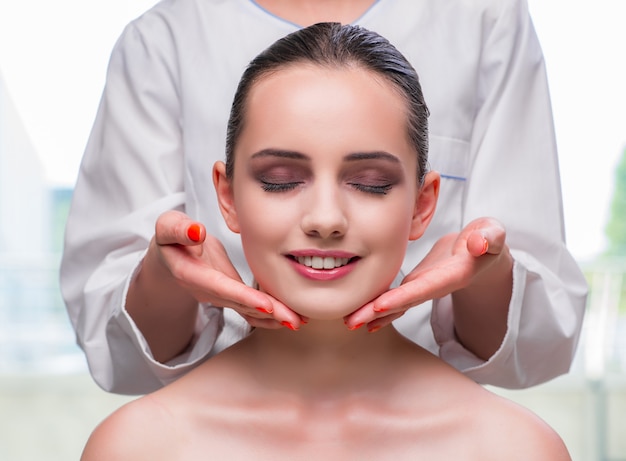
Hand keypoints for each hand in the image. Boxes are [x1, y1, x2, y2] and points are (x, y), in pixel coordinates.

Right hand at [152, 210, 303, 329]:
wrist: (169, 257)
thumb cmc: (171, 237)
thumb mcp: (168, 227)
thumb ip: (179, 229)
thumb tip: (197, 232)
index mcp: (192, 274)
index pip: (221, 287)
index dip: (243, 296)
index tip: (266, 305)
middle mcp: (208, 290)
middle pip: (241, 304)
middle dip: (268, 313)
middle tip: (294, 320)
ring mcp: (220, 296)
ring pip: (249, 310)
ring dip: (275, 318)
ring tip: (299, 320)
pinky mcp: (231, 295)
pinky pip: (252, 308)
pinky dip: (272, 315)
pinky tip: (291, 318)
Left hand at [344, 217, 510, 333]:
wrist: (481, 250)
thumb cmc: (487, 239)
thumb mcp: (492, 233)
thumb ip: (488, 237)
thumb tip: (478, 244)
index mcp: (452, 275)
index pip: (424, 288)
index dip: (403, 297)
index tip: (380, 305)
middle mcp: (435, 285)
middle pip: (404, 301)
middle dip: (378, 312)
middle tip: (351, 321)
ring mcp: (424, 286)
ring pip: (396, 302)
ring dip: (372, 313)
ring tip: (349, 321)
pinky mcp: (416, 283)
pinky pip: (395, 297)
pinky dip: (378, 307)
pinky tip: (361, 316)